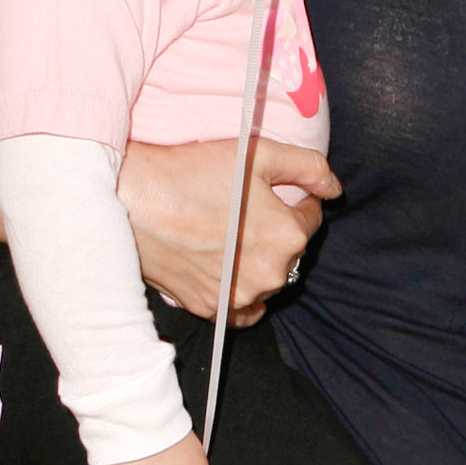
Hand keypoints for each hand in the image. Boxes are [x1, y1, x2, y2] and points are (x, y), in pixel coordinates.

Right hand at [118, 136, 339, 322]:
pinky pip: (243, 309)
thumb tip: (335, 189)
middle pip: (290, 250)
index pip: (311, 218)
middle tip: (242, 208)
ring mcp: (239, 296)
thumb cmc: (191, 173)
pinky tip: (227, 269)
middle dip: (276, 230)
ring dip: (258, 259)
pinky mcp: (211, 309)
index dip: (293, 199)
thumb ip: (308, 168)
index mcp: (287, 236)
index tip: (269, 191)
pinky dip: (242, 292)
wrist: (130, 200)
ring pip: (267, 278)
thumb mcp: (257, 154)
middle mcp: (270, 274)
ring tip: (227, 233)